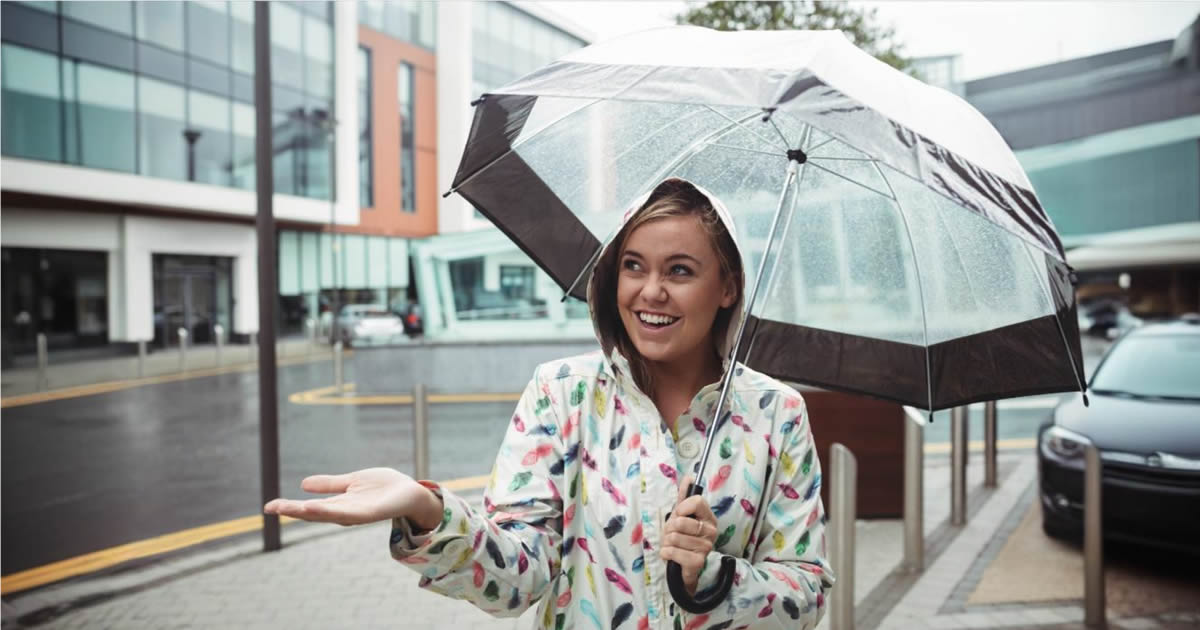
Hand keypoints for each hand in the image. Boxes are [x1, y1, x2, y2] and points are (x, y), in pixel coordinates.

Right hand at [263, 467, 442, 527]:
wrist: (411, 492)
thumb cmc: (384, 488)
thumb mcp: (351, 482)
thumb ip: (330, 485)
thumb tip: (303, 484)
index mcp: (339, 504)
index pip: (310, 507)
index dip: (290, 507)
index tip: (268, 506)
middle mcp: (345, 512)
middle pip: (315, 513)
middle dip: (293, 511)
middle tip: (271, 508)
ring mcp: (357, 514)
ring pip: (329, 515)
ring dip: (310, 513)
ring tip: (292, 509)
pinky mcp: (370, 513)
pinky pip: (349, 513)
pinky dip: (332, 512)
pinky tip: (317, 507)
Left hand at [659, 475, 718, 594]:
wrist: (681, 567)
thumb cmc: (682, 538)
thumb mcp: (680, 515)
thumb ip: (684, 497)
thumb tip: (689, 477)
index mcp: (708, 517)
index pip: (696, 501)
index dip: (681, 507)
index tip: (678, 515)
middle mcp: (711, 531)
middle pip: (681, 521)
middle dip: (669, 528)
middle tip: (672, 534)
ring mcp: (706, 547)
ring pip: (674, 537)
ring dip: (666, 542)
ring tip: (671, 545)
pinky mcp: (698, 562)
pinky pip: (673, 551)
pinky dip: (666, 553)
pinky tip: (669, 554)